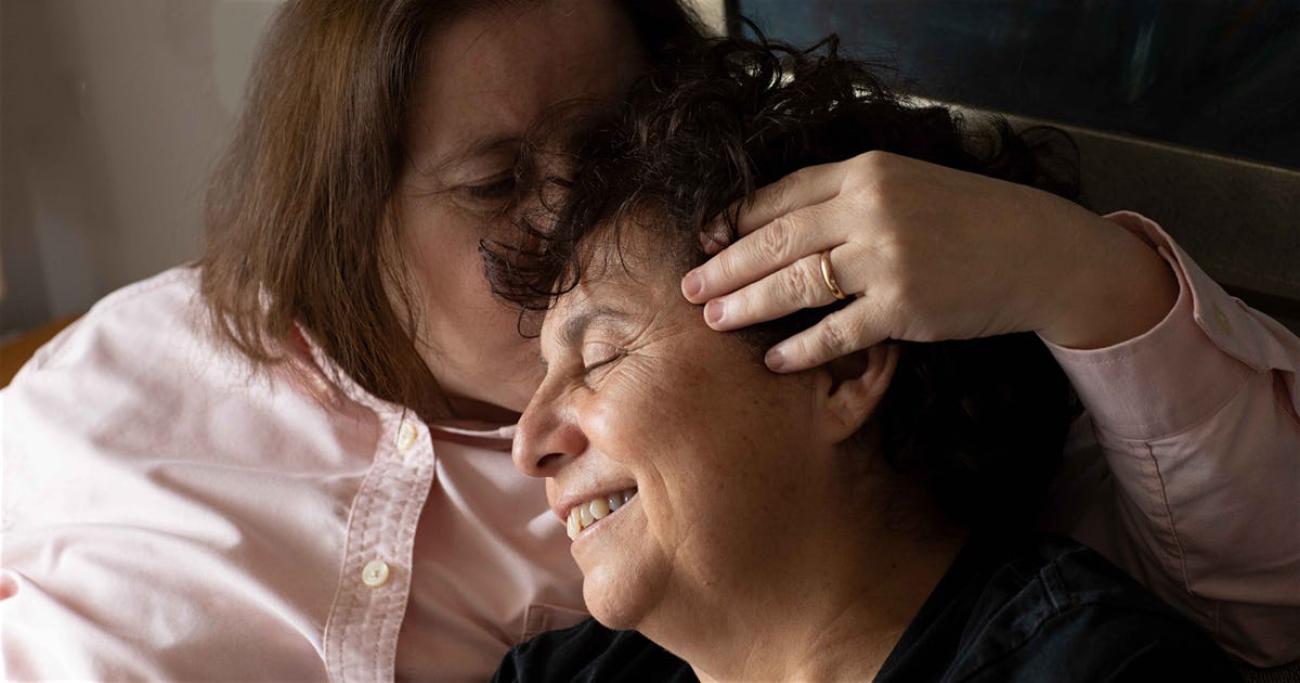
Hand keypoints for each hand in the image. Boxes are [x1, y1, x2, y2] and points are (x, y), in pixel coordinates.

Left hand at [681, 151, 1177, 371]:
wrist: (1039, 251)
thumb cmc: (968, 219)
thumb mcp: (907, 186)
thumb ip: (848, 196)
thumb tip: (780, 223)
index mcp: (867, 171)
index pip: (782, 194)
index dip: (736, 220)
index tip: (704, 240)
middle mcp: (870, 208)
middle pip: (776, 239)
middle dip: (725, 266)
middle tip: (689, 287)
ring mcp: (886, 258)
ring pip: (795, 285)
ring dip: (747, 305)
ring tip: (714, 319)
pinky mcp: (903, 306)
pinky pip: (835, 332)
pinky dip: (800, 348)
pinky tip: (774, 358)